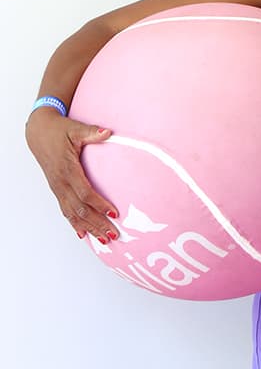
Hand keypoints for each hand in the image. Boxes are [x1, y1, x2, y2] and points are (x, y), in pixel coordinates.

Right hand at [26, 108, 118, 243]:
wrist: (38, 133)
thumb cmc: (58, 131)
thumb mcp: (75, 129)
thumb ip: (92, 132)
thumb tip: (108, 132)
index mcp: (67, 169)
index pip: (85, 192)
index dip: (99, 204)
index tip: (114, 214)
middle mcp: (61, 182)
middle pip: (80, 209)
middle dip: (98, 223)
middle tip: (114, 234)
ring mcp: (58, 188)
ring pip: (73, 214)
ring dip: (89, 227)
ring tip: (104, 239)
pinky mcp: (57, 190)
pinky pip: (65, 210)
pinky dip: (75, 224)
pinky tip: (83, 235)